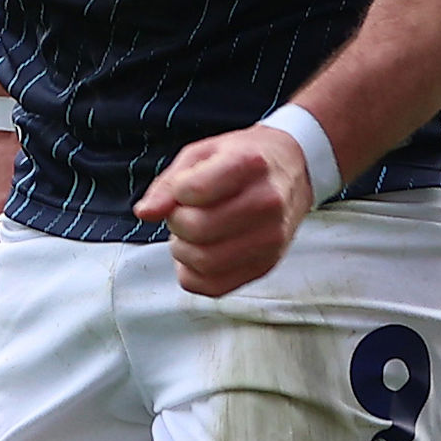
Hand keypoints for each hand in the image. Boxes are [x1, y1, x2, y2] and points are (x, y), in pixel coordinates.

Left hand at [136, 123, 313, 299]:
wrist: (295, 170)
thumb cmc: (243, 159)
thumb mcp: (203, 154)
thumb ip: (169, 183)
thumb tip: (145, 213)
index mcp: (250, 164)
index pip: (194, 191)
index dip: (176, 192)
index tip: (184, 188)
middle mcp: (267, 203)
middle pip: (198, 229)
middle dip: (176, 223)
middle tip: (183, 214)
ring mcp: (271, 238)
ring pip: (206, 262)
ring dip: (183, 251)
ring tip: (190, 234)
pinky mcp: (267, 264)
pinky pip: (216, 286)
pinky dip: (193, 276)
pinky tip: (196, 255)